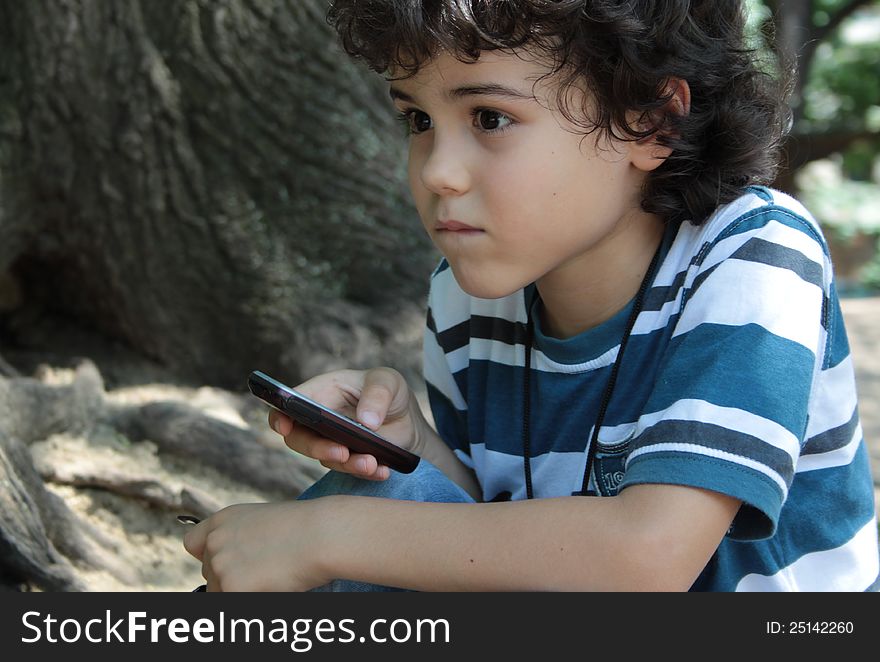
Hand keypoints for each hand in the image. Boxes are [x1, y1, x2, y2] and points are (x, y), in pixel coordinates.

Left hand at [183, 501, 330, 591]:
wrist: (321, 534)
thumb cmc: (305, 528)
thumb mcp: (264, 522)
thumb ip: (241, 538)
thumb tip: (237, 565)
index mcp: (223, 519)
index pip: (193, 543)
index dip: (208, 555)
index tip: (226, 563)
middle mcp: (215, 540)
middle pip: (208, 573)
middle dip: (229, 578)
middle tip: (262, 573)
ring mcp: (219, 564)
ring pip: (219, 592)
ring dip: (240, 591)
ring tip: (272, 577)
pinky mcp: (230, 587)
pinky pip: (231, 604)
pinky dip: (251, 600)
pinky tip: (272, 587)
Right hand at [268, 367, 422, 480]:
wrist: (408, 419)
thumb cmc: (389, 391)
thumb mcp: (388, 382)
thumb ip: (378, 395)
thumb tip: (366, 421)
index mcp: (322, 391)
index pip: (289, 404)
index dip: (280, 416)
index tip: (285, 427)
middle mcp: (319, 420)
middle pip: (299, 439)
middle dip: (317, 449)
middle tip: (342, 452)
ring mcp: (332, 442)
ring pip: (326, 459)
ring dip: (348, 464)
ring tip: (371, 463)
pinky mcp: (347, 461)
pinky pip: (350, 471)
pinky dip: (366, 473)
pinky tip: (383, 471)